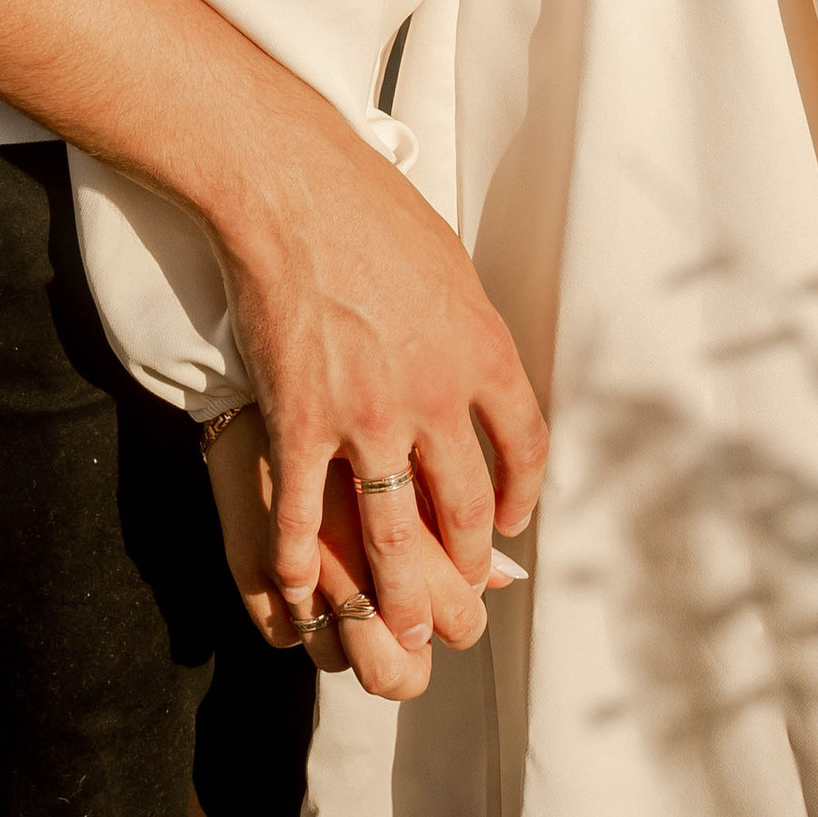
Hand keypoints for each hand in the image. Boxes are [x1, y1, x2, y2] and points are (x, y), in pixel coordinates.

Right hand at [211, 132, 546, 662]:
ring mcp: (367, 416)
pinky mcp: (301, 425)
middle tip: (461, 598)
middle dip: (467, 566)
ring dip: (400, 593)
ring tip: (401, 628)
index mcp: (483, 349)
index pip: (526, 445)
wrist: (291, 187)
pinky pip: (305, 519)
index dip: (522, 498)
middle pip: (465, 508)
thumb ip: (469, 330)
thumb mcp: (451, 264)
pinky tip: (299, 592)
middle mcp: (435, 394)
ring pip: (395, 536)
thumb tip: (482, 372)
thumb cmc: (370, 209)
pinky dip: (302, 566)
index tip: (511, 525)